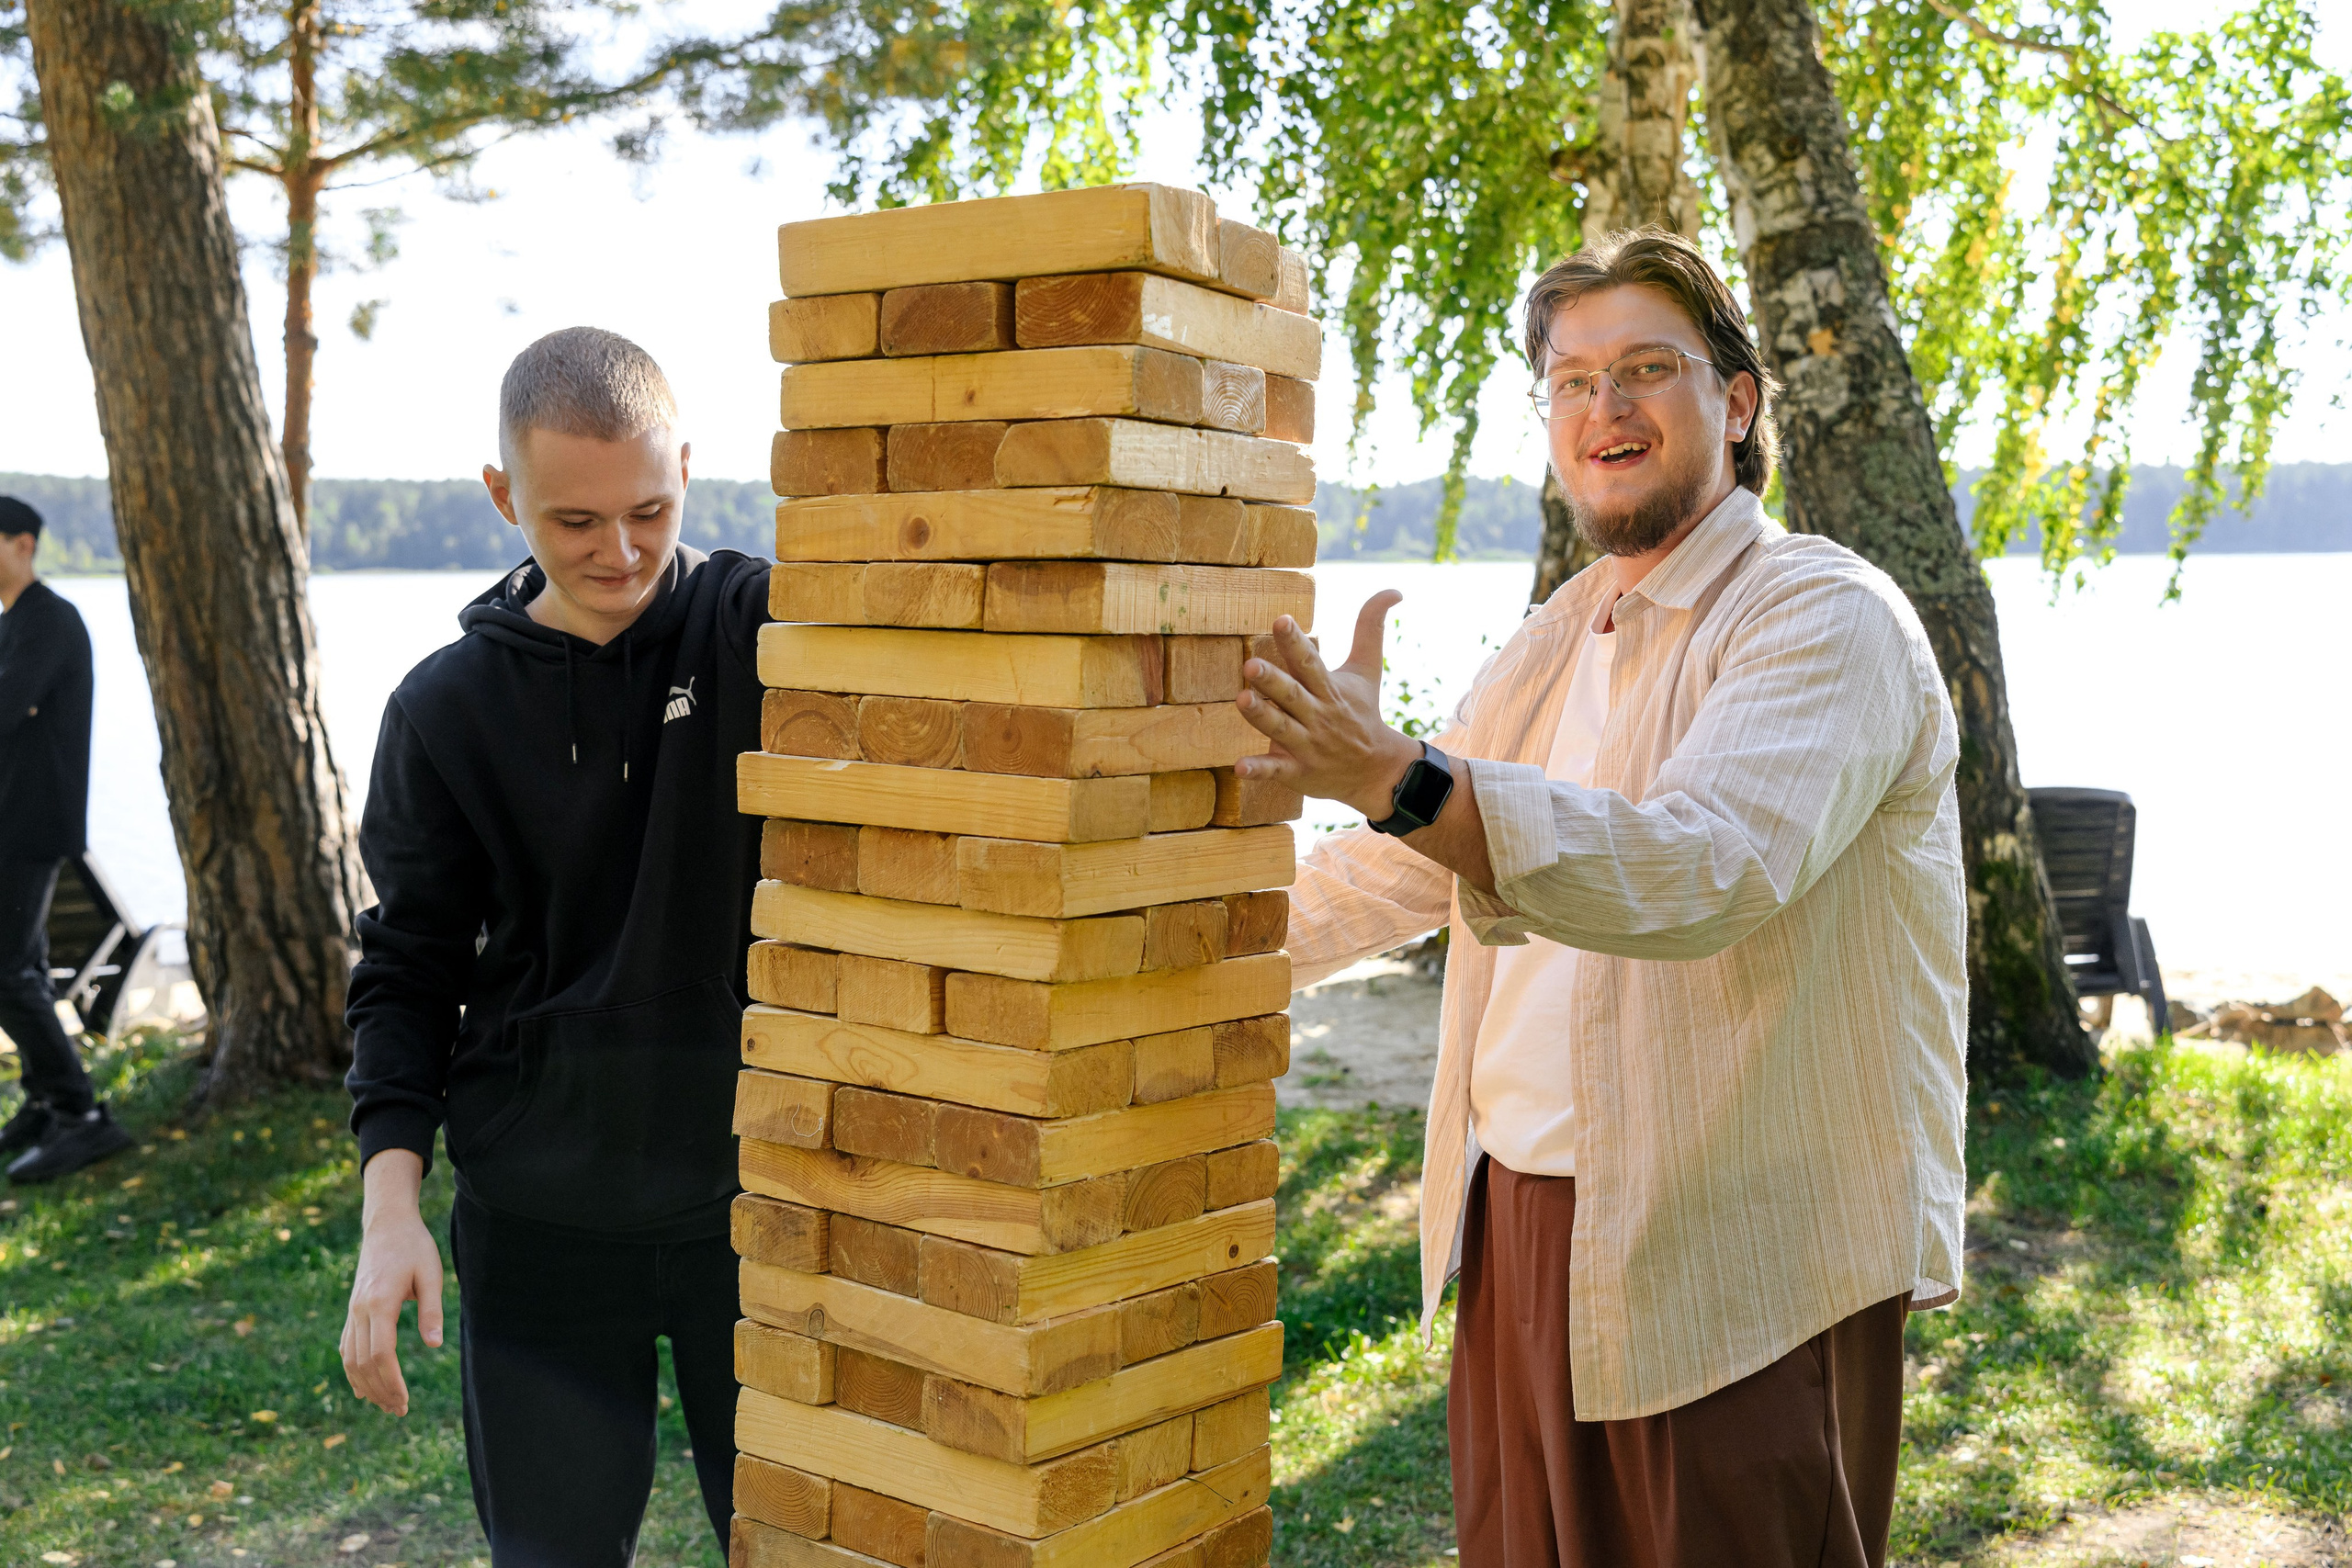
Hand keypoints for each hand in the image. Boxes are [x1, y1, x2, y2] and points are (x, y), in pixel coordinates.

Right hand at [340, 1150, 442, 1416]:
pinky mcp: (353, 1311)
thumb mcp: (432, 1274)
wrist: (387, 1226)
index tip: (404, 1401)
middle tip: (399, 1411)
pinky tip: (363, 1389)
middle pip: (364, 1363)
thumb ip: (433, 1309)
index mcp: (380, 1303)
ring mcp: (353, 1312)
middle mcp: (360, 1310)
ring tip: (386, 1406)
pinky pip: (347, 1348)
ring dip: (366, 1386)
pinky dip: (353, 1371)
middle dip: (380, 1391)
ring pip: (351, 1359)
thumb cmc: (415, 1247)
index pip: (381, 1354)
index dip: (391, 1382)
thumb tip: (434, 1345)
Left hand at [1234, 591, 1422, 818]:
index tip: (1280, 620)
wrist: (1377, 771)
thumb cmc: (1363, 712)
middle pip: (1292, 695)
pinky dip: (1258, 770)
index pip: (1310, 661)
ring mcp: (1307, 745)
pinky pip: (1275, 771)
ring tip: (1241, 700)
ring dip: (1260, 716)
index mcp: (1329, 688)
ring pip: (1280, 728)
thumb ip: (1370, 627)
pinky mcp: (1297, 772)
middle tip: (1250, 665)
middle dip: (1272, 680)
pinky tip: (1238, 768)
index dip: (1294, 641)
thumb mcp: (1368, 670)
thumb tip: (1395, 590)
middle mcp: (1317, 714)